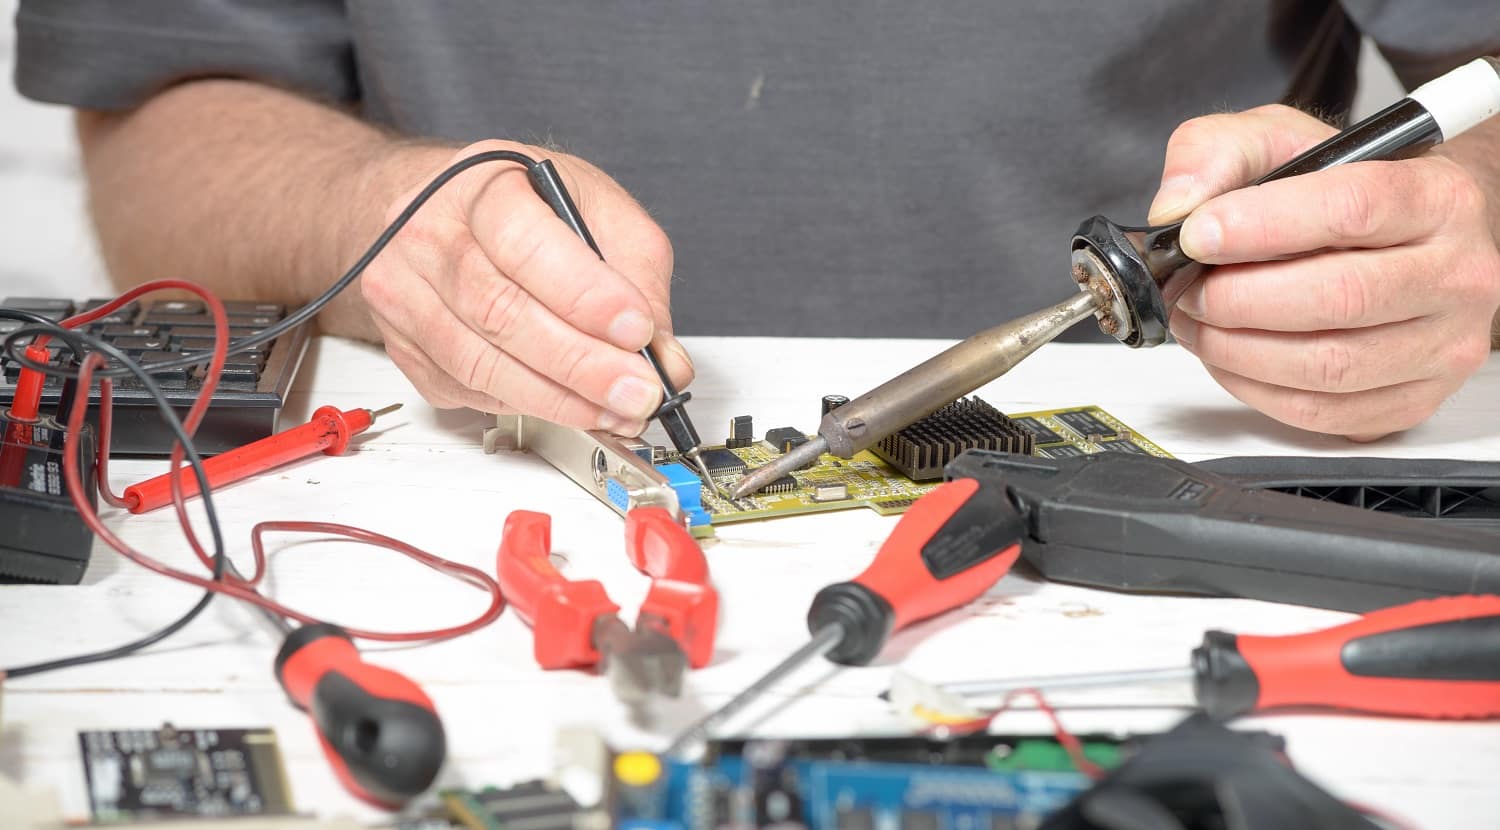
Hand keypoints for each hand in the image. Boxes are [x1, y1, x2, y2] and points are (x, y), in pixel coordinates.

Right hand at [360, 139, 691, 434]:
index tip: (638, 330)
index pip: (524, 244)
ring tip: (616, 410)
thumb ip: (639, 277)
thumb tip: (665, 357)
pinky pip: (468, 391)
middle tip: (638, 392)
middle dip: (582, 364)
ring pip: (480, 364)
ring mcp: (405, 294)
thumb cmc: (523, 205)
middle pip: (501, 313)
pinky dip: (528, 408)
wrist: (444, 211)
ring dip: (559, 400)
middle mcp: (429, 235)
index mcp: (480, 185)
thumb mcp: (598, 210)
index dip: (585, 296)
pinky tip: (572, 406)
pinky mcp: (404, 346)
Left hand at [1149, 104, 1499, 439]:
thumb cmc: (1345, 192)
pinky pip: (1319, 411)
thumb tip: (1179, 205)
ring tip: (1196, 319)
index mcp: (1436, 198)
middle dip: (1237, 297)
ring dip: (1236, 348)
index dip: (1262, 225)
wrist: (1407, 236)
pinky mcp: (1412, 400)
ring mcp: (1442, 346)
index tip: (1197, 235)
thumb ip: (1222, 152)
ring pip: (1327, 365)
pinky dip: (1254, 386)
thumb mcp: (1281, 141)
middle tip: (1187, 287)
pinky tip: (1228, 354)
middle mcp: (1455, 274)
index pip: (1353, 209)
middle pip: (1339, 297)